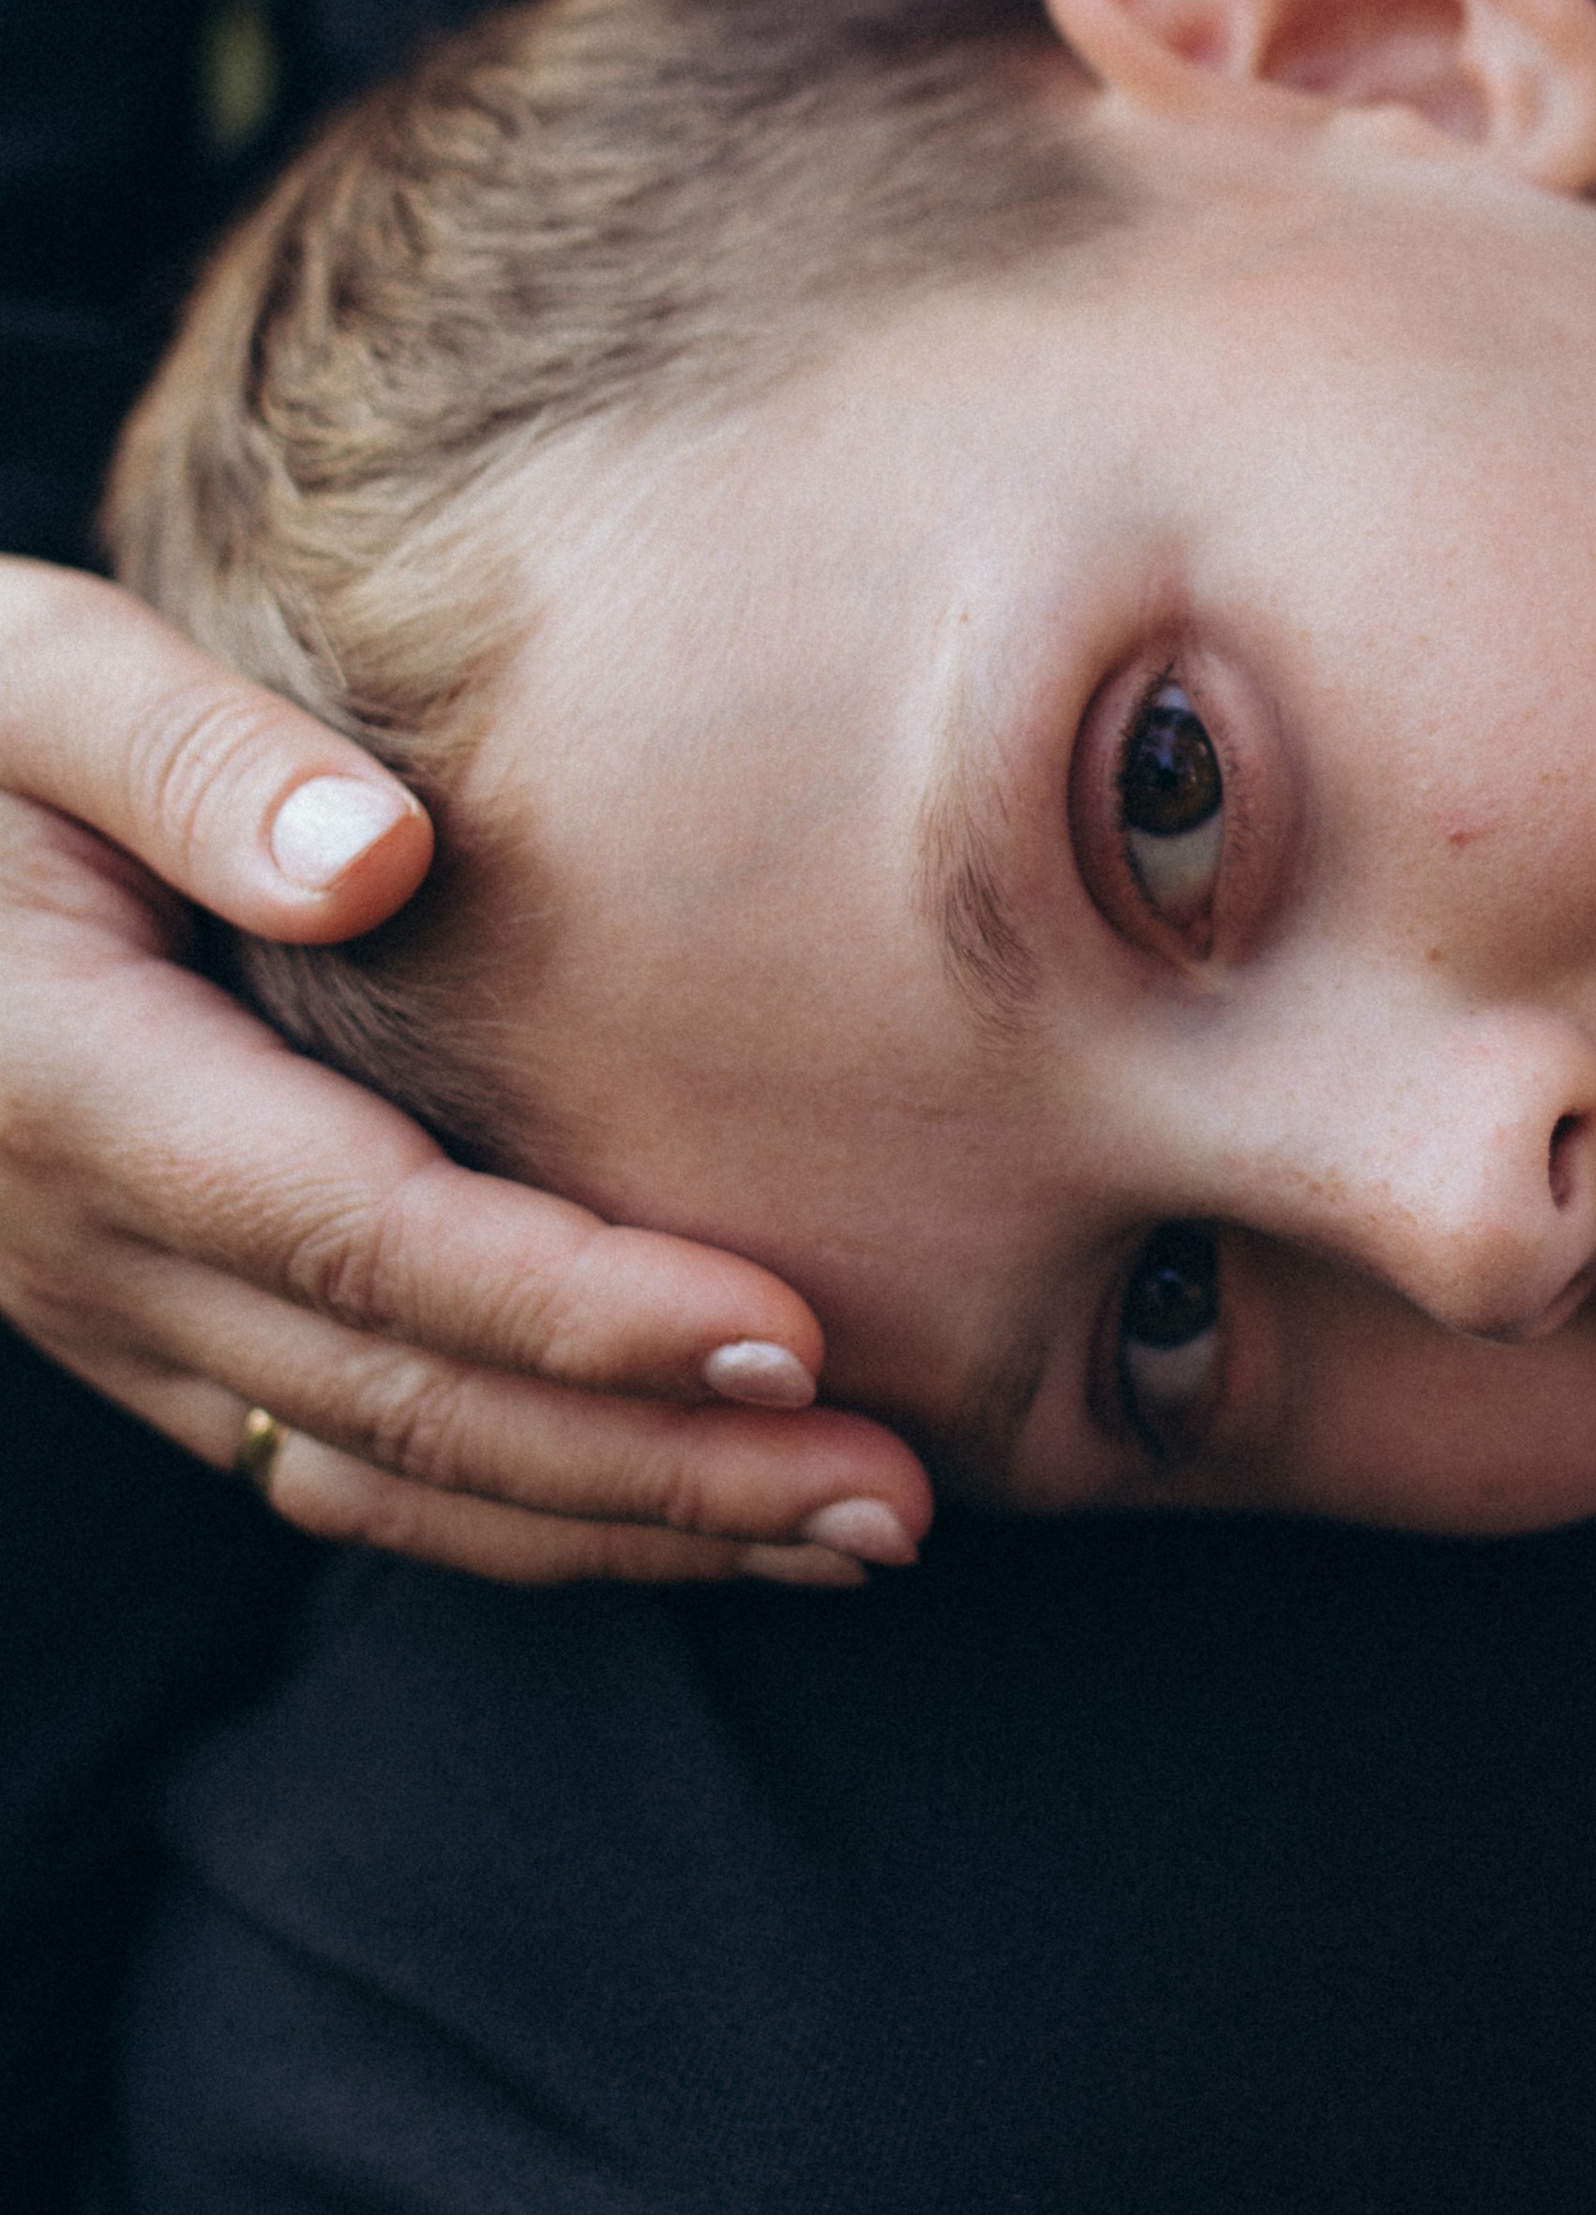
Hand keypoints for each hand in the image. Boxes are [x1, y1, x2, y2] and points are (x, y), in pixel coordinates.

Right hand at [0, 563, 931, 1582]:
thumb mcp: (22, 680)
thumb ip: (192, 759)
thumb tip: (378, 861)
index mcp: (73, 1086)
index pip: (366, 1236)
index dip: (580, 1305)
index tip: (787, 1333)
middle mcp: (88, 1242)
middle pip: (407, 1402)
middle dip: (662, 1468)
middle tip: (890, 1501)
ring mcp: (112, 1310)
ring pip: (388, 1473)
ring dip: (621, 1522)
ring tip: (846, 1534)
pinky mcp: (152, 1326)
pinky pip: (345, 1463)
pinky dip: (524, 1508)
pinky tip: (684, 1508)